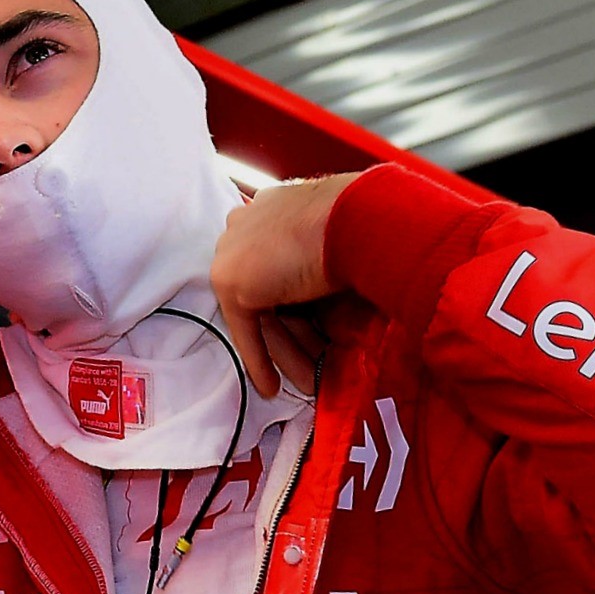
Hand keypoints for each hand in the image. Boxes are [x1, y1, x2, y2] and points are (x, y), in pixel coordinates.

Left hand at [211, 173, 357, 396]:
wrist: (358, 217)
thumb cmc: (361, 224)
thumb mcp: (334, 241)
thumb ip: (316, 261)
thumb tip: (329, 295)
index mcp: (270, 206)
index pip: (271, 260)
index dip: (289, 301)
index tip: (305, 327)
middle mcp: (244, 225)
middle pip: (263, 292)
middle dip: (288, 331)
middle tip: (307, 363)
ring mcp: (233, 252)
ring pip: (260, 315)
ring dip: (283, 352)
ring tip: (301, 381)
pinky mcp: (232, 283)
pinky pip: (247, 332)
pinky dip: (259, 361)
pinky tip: (270, 387)